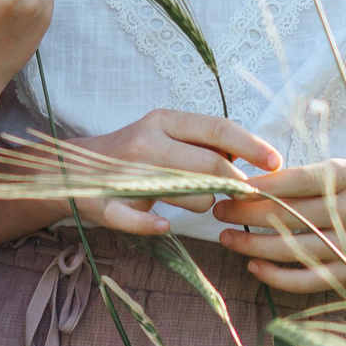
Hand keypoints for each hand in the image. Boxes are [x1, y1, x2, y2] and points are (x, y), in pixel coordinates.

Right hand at [71, 110, 280, 234]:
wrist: (69, 169)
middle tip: (241, 195)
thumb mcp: (166, 134)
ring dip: (204, 205)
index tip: (277, 161)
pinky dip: (154, 226)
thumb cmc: (132, 153)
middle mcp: (145, 141)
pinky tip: (163, 225)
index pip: (217, 127)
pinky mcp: (106, 204)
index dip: (251, 146)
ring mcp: (124, 173)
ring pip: (188, 194)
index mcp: (163, 120)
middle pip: (210, 165)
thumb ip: (204, 142)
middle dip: (233, 184)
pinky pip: (140, 221)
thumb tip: (251, 153)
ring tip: (196, 203)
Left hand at [214, 160, 345, 291]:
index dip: (260, 186)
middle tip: (220, 212)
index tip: (230, 188)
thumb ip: (295, 178)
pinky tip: (253, 267)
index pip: (296, 181)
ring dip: (253, 246)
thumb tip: (242, 185)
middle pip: (291, 215)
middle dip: (248, 214)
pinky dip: (276, 276)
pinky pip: (307, 280)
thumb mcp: (332, 173)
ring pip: (294, 249)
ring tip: (226, 238)